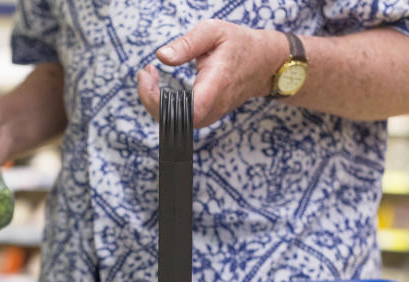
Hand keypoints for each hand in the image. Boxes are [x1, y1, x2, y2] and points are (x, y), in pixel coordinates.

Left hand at [137, 20, 286, 127]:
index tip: (149, 74)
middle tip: (145, 72)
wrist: (263, 63)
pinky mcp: (206, 118)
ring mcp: (211, 116)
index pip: (189, 110)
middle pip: (173, 121)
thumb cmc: (238, 44)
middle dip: (149, 99)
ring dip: (154, 102)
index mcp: (217, 84)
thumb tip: (162, 56)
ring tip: (149, 75)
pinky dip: (162, 105)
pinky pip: (178, 120)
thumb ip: (187, 43)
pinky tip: (158, 86)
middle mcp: (214, 106)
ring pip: (173, 123)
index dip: (161, 101)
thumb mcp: (214, 31)